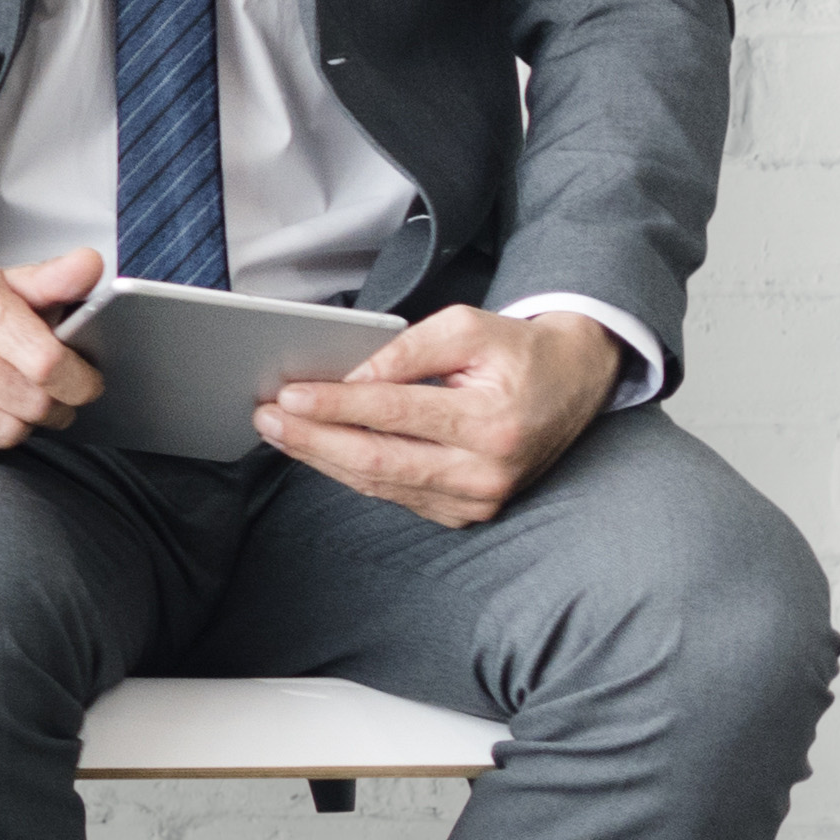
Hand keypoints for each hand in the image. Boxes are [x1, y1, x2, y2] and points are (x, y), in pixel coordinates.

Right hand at [0, 244, 111, 461]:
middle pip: (30, 404)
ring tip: (15, 406)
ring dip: (20, 426)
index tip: (86, 385)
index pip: (46, 361)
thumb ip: (55, 279)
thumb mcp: (8, 287)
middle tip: (53, 400)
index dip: (79, 381)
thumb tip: (90, 264)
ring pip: (3, 432)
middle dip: (54, 408)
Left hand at [264, 301, 617, 526]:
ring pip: (380, 483)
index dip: (335, 406)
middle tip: (266, 418)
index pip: (394, 414)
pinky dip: (352, 472)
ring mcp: (478, 499)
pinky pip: (396, 494)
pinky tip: (320, 450)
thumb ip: (406, 352)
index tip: (288, 396)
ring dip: (323, 458)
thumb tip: (349, 380)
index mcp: (492, 422)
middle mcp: (487, 471)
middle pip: (377, 460)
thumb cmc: (517, 352)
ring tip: (280, 432)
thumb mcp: (467, 328)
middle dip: (312, 439)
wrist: (574, 385)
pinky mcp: (467, 511)